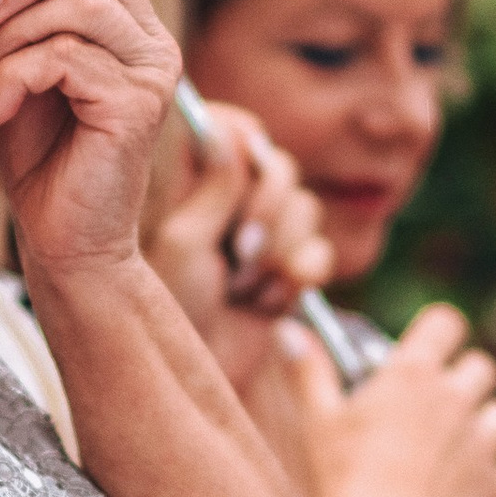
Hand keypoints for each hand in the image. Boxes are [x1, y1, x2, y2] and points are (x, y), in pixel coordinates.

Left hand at [0, 0, 182, 281]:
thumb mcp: (22, 66)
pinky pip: (68, 57)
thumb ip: (20, 13)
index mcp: (131, 26)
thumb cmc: (39, 155)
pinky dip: (17, 76)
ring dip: (16, 34)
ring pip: (82, 6)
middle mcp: (154, 43)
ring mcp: (153, 74)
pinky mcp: (138, 107)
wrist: (61, 239)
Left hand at [147, 101, 331, 395]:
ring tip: (241, 287)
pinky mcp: (292, 265)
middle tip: (237, 252)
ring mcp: (268, 230)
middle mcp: (235, 197)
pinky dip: (294, 280)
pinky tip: (264, 303)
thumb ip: (215, 185)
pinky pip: (320, 252)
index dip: (247, 153)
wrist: (201, 368)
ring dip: (276, 254)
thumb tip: (222, 129)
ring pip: (307, 209)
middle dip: (266, 215)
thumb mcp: (186, 239)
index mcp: (197, 179)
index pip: (240, 131)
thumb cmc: (176, 303)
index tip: (235, 182)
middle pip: (281, 167)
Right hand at [256, 303, 495, 496]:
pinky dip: (492, 486)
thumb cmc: (343, 476)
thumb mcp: (317, 418)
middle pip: (482, 367)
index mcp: (414, 373)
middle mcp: (456, 399)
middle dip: (465, 380)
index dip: (438, 333)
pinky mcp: (494, 483)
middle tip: (436, 404)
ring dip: (487, 427)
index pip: (445, 324)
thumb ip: (308, 369)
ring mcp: (482, 442)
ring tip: (457, 446)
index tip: (425, 349)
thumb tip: (288, 329)